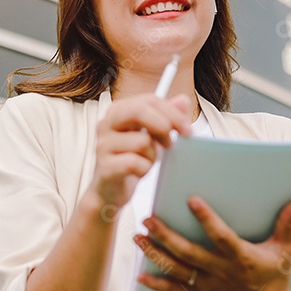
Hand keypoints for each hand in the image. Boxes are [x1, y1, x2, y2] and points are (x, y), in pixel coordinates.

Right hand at [90, 93, 191, 214]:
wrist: (110, 189)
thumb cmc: (131, 158)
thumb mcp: (152, 135)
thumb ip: (167, 116)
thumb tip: (183, 100)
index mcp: (118, 111)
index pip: (149, 100)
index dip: (172, 113)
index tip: (187, 128)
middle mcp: (106, 124)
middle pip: (139, 111)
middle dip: (163, 125)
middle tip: (171, 142)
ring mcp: (103, 145)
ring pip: (142, 141)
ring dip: (152, 154)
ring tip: (147, 160)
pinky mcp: (105, 166)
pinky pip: (135, 163)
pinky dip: (144, 169)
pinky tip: (139, 171)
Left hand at [134, 196, 290, 290]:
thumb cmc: (276, 276)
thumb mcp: (286, 251)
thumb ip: (288, 225)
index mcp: (241, 258)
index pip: (221, 237)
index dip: (207, 219)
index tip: (191, 200)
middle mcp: (220, 271)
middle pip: (189, 253)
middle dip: (166, 236)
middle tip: (148, 219)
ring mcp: (208, 284)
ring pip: (176, 269)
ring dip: (155, 254)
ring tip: (137, 237)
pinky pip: (175, 290)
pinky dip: (157, 284)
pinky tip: (140, 275)